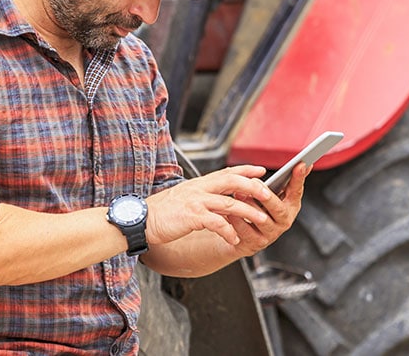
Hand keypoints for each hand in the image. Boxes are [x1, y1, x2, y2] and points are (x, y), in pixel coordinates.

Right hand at [145, 165, 274, 246]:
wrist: (140, 221)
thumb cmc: (161, 212)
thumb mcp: (184, 198)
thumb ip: (201, 196)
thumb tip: (219, 199)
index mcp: (198, 184)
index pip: (226, 172)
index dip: (245, 170)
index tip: (261, 171)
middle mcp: (198, 189)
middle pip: (232, 182)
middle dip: (253, 187)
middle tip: (268, 194)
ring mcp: (195, 202)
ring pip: (229, 204)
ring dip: (248, 212)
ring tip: (261, 219)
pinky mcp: (192, 217)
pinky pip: (217, 223)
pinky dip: (228, 231)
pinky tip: (235, 239)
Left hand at [226, 162, 309, 256]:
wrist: (239, 235)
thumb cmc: (256, 208)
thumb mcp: (267, 194)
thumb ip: (280, 181)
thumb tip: (300, 164)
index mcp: (290, 206)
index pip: (297, 191)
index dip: (299, 179)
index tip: (300, 164)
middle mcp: (284, 221)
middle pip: (279, 209)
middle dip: (267, 196)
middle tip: (256, 183)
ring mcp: (271, 234)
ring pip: (262, 220)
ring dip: (250, 206)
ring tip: (238, 194)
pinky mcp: (256, 244)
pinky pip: (246, 232)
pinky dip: (237, 221)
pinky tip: (230, 212)